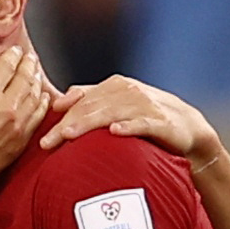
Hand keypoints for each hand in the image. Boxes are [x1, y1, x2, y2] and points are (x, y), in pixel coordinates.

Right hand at [0, 44, 49, 203]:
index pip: (8, 64)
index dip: (13, 54)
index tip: (14, 51)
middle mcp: (7, 107)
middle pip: (26, 77)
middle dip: (28, 64)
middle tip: (29, 58)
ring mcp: (16, 126)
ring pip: (36, 96)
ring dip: (37, 81)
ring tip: (35, 73)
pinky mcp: (19, 143)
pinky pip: (39, 118)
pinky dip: (43, 103)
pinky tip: (41, 98)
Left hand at [40, 75, 219, 168]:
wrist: (187, 127)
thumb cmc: (145, 116)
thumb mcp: (115, 104)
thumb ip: (88, 100)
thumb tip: (56, 102)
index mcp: (114, 86)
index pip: (80, 102)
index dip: (60, 116)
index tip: (42, 135)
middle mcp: (127, 91)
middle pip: (90, 108)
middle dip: (66, 125)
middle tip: (47, 142)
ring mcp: (145, 105)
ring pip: (111, 114)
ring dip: (88, 124)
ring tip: (69, 135)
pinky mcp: (162, 121)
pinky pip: (142, 123)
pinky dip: (129, 126)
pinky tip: (115, 132)